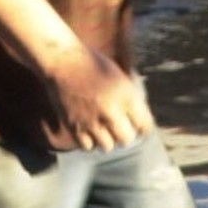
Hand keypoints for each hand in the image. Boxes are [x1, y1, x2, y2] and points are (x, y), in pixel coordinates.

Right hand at [39, 41, 153, 151]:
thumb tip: (139, 119)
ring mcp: (91, 120)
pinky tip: (89, 130)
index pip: (144, 125)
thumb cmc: (93, 65)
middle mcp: (110, 110)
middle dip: (125, 134)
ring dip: (107, 139)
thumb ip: (130, 99)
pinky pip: (88, 146)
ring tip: (102, 129)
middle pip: (127, 139)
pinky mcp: (74, 126)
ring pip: (108, 146)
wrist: (62, 61)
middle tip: (119, 127)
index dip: (143, 127)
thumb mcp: (120, 76)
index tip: (138, 125)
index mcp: (126, 95)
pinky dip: (90, 141)